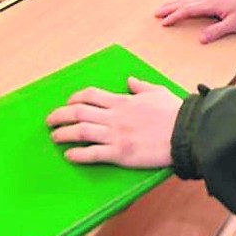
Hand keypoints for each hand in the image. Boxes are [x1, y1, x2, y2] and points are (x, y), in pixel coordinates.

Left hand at [46, 77, 181, 167]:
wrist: (186, 132)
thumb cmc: (174, 112)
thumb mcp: (157, 92)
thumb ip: (141, 86)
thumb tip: (130, 80)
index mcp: (123, 101)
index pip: (90, 95)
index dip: (75, 98)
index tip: (68, 102)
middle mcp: (114, 116)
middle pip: (79, 112)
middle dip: (60, 115)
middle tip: (50, 120)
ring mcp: (116, 135)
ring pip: (81, 131)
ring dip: (64, 133)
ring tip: (54, 137)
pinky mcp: (120, 153)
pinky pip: (93, 153)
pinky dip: (78, 154)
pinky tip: (69, 155)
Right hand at [154, 0, 235, 43]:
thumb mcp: (234, 24)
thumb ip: (217, 31)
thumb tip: (201, 39)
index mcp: (211, 5)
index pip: (187, 10)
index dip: (174, 16)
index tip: (163, 23)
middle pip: (183, 3)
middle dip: (168, 8)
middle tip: (155, 14)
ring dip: (174, 3)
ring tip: (163, 7)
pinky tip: (181, 0)